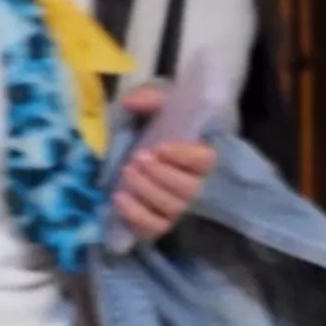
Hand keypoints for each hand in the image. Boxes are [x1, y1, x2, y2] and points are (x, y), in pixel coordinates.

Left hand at [107, 84, 218, 241]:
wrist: (133, 145)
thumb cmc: (151, 124)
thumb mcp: (152, 104)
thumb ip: (148, 98)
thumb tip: (131, 102)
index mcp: (198, 154)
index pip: (205, 161)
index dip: (185, 156)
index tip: (160, 147)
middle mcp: (193, 183)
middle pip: (189, 189)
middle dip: (161, 174)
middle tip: (137, 158)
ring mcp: (176, 205)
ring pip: (172, 207)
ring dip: (147, 190)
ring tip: (126, 171)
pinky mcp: (158, 221)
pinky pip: (155, 228)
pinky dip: (137, 215)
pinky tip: (119, 197)